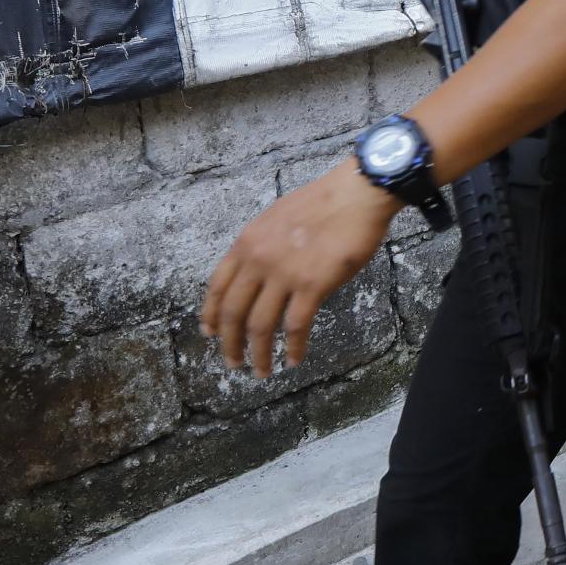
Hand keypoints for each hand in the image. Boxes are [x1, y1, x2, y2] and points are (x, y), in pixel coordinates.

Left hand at [200, 162, 399, 376]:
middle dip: (230, 343)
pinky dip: (292, 347)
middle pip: (233, 312)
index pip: (218, 286)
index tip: (210, 333)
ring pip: (260, 325)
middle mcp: (258, 260)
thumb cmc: (323, 202)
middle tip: (233, 362)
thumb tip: (257, 271)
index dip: (211, 314)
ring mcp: (284, 274)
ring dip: (258, 354)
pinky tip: (293, 359)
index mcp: (247, 242)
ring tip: (261, 371)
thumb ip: (261, 246)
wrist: (355, 194)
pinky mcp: (312, 285)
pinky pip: (295, 326)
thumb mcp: (276, 218)